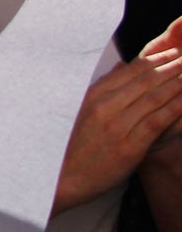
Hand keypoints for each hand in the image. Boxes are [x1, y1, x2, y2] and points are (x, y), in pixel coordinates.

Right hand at [56, 19, 181, 211]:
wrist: (61, 178)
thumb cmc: (72, 144)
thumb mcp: (82, 109)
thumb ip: (104, 87)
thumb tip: (121, 66)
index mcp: (92, 95)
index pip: (130, 71)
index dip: (154, 60)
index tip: (172, 53)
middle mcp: (104, 107)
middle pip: (145, 82)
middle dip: (171, 68)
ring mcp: (117, 126)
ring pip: (154, 99)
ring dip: (176, 84)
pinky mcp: (128, 147)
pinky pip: (156, 122)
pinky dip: (174, 109)